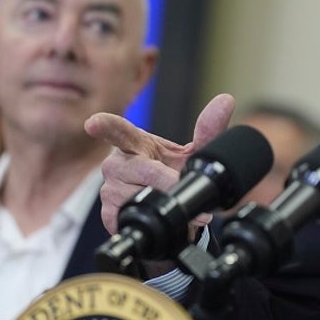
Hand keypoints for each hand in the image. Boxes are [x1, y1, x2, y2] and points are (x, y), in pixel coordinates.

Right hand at [85, 93, 235, 234]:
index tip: (93, 124)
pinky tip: (166, 219)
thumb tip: (226, 100)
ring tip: (181, 206)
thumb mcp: (194, 153)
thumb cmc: (173, 173)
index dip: (105, 126)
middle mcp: (117, 164)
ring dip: (166, 204)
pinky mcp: (109, 214)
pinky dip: (155, 220)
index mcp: (134, 143)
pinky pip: (131, 216)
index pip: (117, 130)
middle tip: (182, 186)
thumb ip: (209, 130)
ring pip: (138, 196)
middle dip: (166, 180)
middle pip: (141, 170)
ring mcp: (110, 190)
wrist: (171, 209)